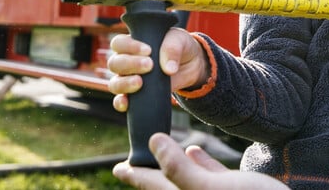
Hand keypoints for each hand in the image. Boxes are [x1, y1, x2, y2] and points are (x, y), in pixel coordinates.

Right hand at [108, 28, 209, 112]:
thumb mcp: (179, 41)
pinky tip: (126, 103)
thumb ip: (172, 49)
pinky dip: (120, 102)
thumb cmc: (179, 46)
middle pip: (114, 63)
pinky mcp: (136, 95)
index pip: (119, 43)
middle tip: (149, 65)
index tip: (148, 51)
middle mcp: (126, 60)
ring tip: (140, 82)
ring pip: (115, 83)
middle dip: (130, 64)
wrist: (191, 65)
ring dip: (125, 83)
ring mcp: (129, 79)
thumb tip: (169, 70)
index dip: (129, 47)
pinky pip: (120, 101)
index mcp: (132, 43)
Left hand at [113, 132, 286, 189]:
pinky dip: (203, 166)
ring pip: (189, 183)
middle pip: (168, 186)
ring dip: (176, 165)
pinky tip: (198, 151)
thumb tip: (155, 143)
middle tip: (135, 162)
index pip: (154, 187)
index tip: (117, 168)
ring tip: (163, 151)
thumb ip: (180, 169)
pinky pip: (211, 181)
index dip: (135, 175)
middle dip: (154, 171)